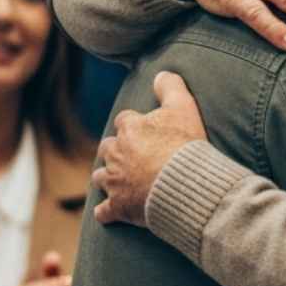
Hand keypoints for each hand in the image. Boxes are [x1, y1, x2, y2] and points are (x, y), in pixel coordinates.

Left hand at [94, 71, 206, 227]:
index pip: (125, 121)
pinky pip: (104, 211)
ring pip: (101, 177)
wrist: (183, 184)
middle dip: (116, 151)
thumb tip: (161, 73)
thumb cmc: (184, 145)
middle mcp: (116, 153)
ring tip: (118, 182)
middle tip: (131, 156)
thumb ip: (171, 86)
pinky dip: (106, 212)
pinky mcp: (118, 206)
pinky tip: (109, 213)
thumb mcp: (183, 107)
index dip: (134, 125)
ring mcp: (115, 181)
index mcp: (129, 128)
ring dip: (107, 178)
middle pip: (108, 148)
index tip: (145, 131)